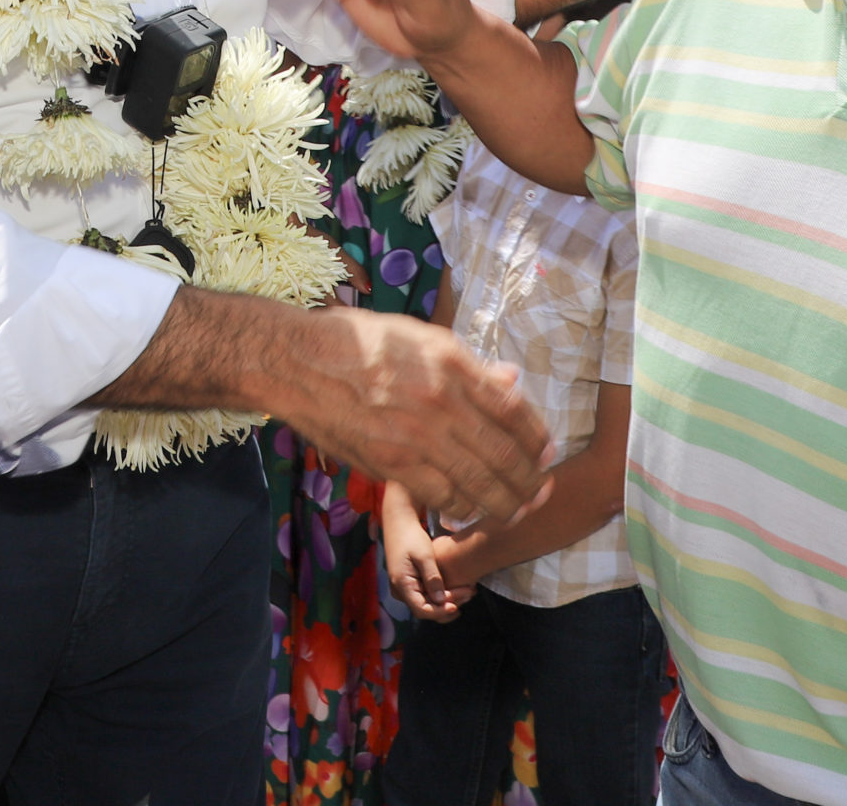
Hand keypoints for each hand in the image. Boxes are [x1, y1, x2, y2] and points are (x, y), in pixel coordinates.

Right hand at [280, 310, 553, 524]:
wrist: (297, 362)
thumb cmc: (356, 341)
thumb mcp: (420, 336)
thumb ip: (469, 364)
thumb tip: (510, 379)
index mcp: (452, 362)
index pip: (514, 409)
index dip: (538, 436)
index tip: (548, 451)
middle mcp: (442, 399)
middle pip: (506, 453)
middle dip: (531, 480)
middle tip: (542, 492)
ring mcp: (418, 435)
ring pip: (480, 483)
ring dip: (505, 503)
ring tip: (515, 511)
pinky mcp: (392, 463)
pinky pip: (442, 494)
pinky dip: (461, 506)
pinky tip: (468, 509)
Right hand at [383, 504, 469, 621]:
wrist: (400, 522)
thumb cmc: (411, 536)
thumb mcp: (424, 556)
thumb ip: (433, 578)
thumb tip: (441, 601)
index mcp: (402, 585)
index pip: (422, 610)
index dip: (440, 611)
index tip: (457, 606)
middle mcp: (401, 590)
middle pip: (426, 609)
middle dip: (448, 605)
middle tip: (469, 593)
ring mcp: (405, 587)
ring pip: (428, 603)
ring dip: (448, 600)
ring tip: (468, 590)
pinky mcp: (411, 582)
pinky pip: (427, 594)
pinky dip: (442, 593)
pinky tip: (457, 586)